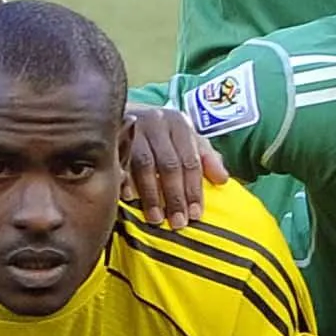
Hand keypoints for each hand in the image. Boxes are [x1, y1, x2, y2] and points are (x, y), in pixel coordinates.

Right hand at [117, 103, 228, 230]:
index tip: (195, 215)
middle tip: (178, 223)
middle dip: (175, 196)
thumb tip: (223, 180)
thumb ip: (206, 158)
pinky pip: (120, 163)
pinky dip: (125, 182)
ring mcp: (133, 128)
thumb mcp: (186, 138)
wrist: (125, 112)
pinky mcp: (112, 136)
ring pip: (144, 165)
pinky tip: (130, 200)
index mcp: (178, 123)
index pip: (190, 160)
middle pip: (169, 164)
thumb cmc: (161, 132)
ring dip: (151, 195)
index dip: (194, 189)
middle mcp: (157, 122)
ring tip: (156, 219)